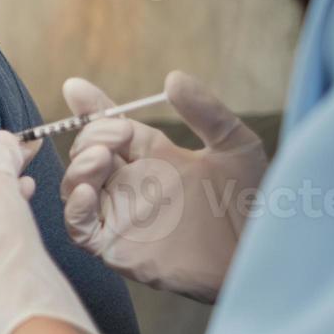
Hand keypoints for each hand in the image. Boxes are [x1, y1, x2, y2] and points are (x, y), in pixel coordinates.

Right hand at [60, 71, 268, 303]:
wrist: (260, 255)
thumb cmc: (253, 203)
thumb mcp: (235, 145)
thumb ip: (205, 111)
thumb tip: (172, 77)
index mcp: (152, 156)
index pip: (110, 127)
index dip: (92, 107)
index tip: (76, 89)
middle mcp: (131, 184)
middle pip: (86, 153)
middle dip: (89, 138)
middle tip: (111, 138)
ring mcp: (121, 215)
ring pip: (75, 187)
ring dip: (78, 167)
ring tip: (100, 157)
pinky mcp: (116, 247)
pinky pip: (79, 228)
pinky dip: (73, 208)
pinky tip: (87, 191)